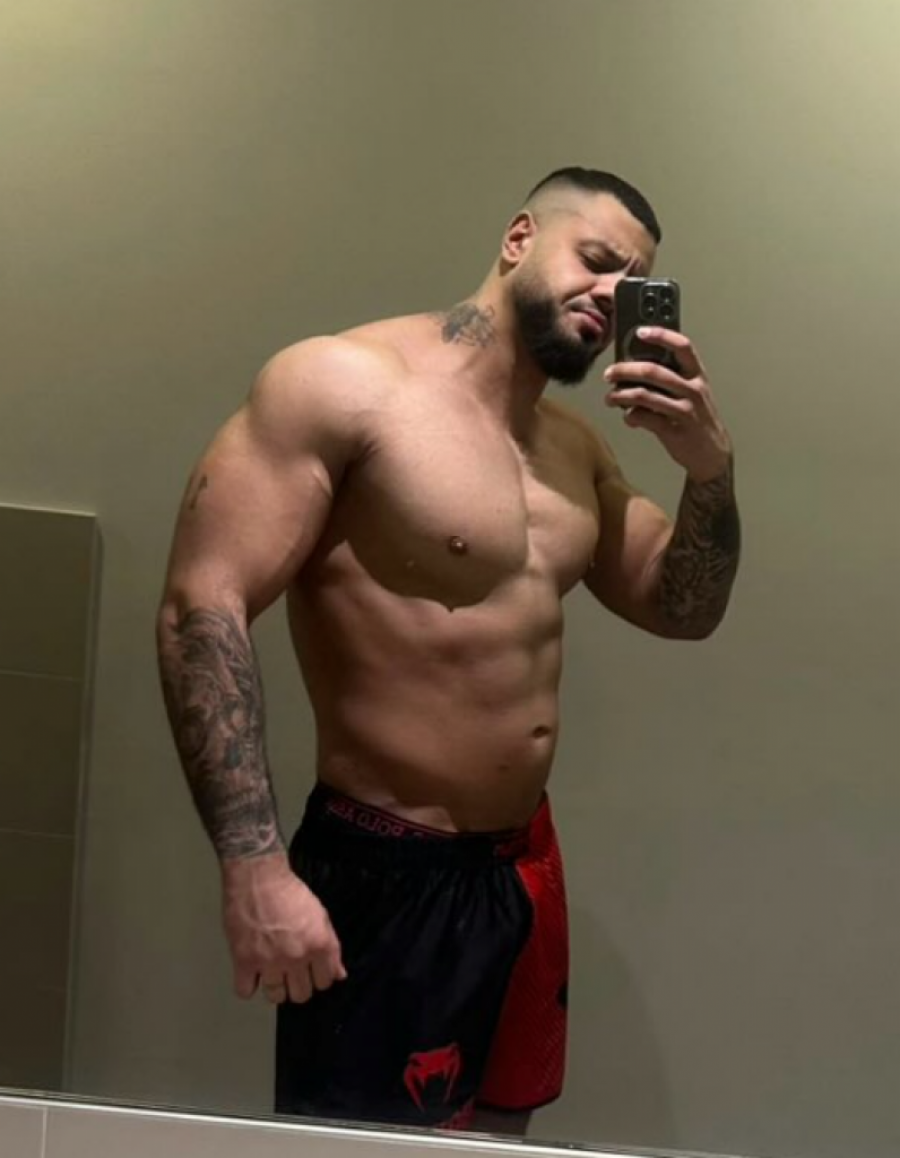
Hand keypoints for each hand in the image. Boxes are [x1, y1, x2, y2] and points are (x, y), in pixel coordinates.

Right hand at [221, 852, 346, 1004]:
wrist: (259, 877)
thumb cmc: (290, 892)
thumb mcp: (320, 915)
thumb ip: (332, 948)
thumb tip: (339, 975)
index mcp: (319, 945)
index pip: (325, 982)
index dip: (318, 977)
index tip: (310, 971)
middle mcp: (296, 957)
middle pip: (301, 995)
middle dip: (298, 985)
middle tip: (290, 971)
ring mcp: (269, 961)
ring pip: (276, 997)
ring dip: (275, 987)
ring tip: (272, 971)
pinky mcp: (244, 960)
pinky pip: (246, 991)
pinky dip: (248, 985)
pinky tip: (252, 972)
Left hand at [603, 327, 732, 481]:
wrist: (712, 453)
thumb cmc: (697, 419)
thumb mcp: (692, 394)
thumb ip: (671, 380)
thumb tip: (635, 369)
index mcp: (697, 376)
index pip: (683, 346)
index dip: (662, 335)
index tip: (640, 331)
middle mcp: (693, 390)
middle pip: (653, 371)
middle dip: (625, 370)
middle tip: (609, 373)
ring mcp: (684, 411)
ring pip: (644, 395)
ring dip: (620, 395)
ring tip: (609, 397)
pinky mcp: (674, 431)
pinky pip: (644, 418)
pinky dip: (630, 416)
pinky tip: (627, 417)